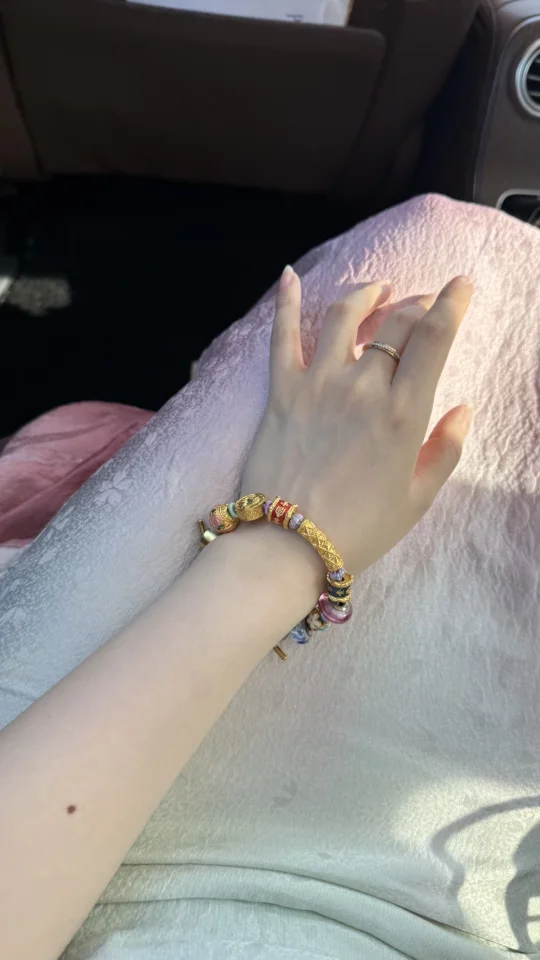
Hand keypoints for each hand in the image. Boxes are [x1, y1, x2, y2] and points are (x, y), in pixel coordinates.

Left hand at [242, 267, 472, 573]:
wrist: (286, 547)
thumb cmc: (358, 530)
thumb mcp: (417, 499)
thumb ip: (446, 450)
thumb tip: (463, 410)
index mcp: (403, 413)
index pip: (433, 338)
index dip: (451, 303)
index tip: (459, 284)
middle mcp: (362, 387)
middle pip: (395, 322)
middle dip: (416, 302)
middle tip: (422, 301)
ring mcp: (317, 384)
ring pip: (342, 316)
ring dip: (364, 294)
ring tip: (377, 288)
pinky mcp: (280, 391)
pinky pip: (282, 335)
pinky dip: (285, 301)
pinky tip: (289, 276)